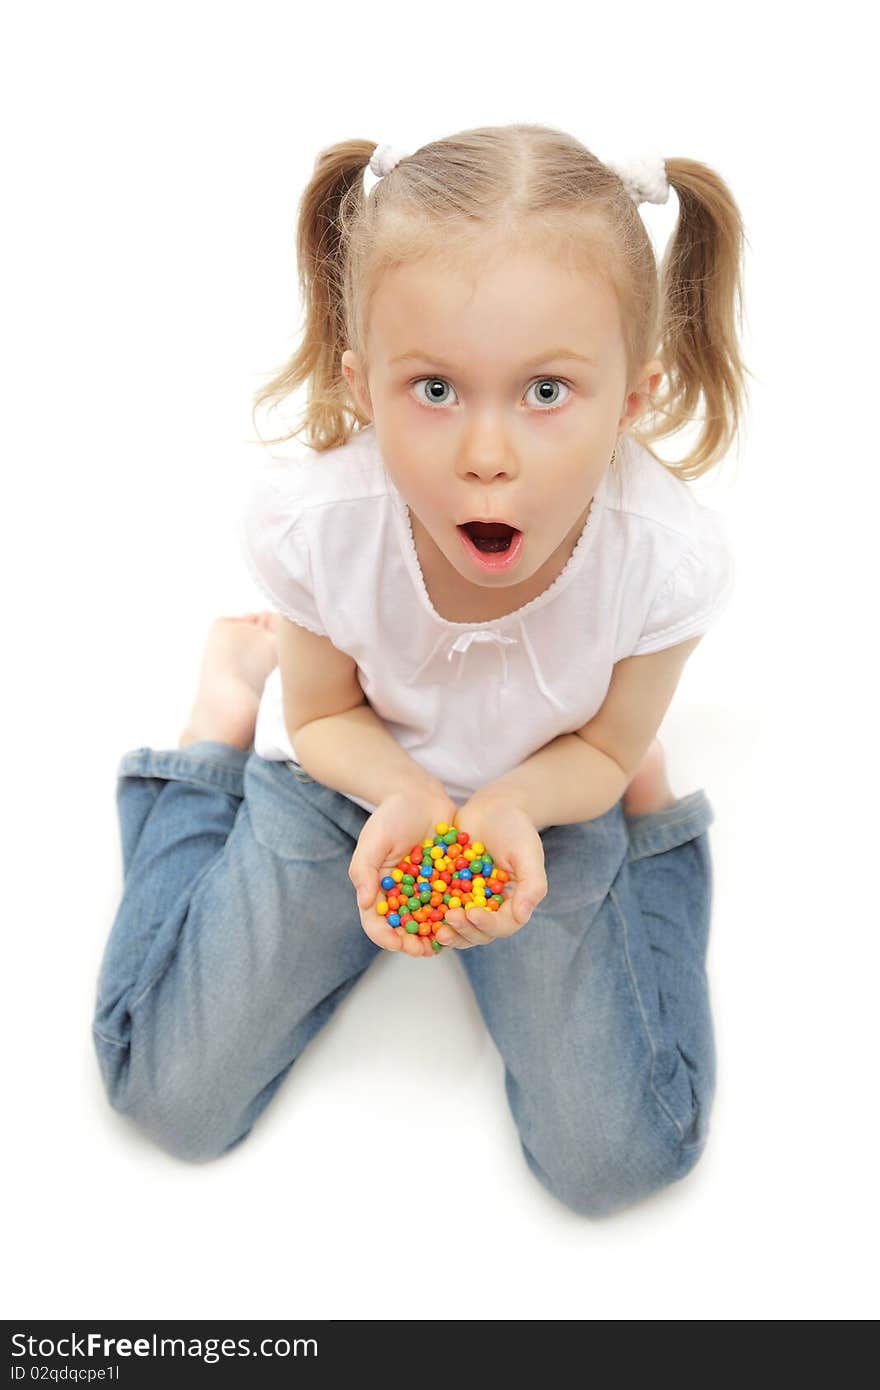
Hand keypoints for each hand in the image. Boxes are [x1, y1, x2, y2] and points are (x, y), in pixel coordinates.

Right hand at [349, 783, 459, 957]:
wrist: (421, 795)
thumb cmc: (391, 815)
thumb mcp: (373, 839)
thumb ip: (364, 869)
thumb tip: (365, 902)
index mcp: (378, 890)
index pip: (376, 922)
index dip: (385, 937)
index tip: (397, 943)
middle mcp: (400, 895)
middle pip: (403, 929)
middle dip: (412, 943)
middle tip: (424, 950)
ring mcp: (424, 890)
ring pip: (429, 921)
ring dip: (436, 934)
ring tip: (446, 941)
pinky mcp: (446, 882)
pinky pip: (451, 903)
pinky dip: (457, 914)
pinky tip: (466, 920)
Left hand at [435, 788, 547, 948]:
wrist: (492, 809)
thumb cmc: (515, 828)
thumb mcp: (528, 853)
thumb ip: (532, 884)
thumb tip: (523, 915)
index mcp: (511, 906)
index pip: (501, 925)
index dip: (487, 924)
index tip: (472, 913)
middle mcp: (489, 910)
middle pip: (477, 932)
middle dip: (463, 930)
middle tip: (449, 919)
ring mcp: (467, 903)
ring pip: (457, 927)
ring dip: (447, 930)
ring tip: (435, 926)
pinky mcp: (448, 893)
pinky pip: (438, 909)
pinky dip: (429, 915)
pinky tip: (417, 912)